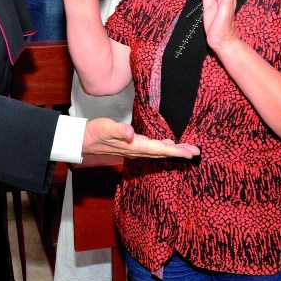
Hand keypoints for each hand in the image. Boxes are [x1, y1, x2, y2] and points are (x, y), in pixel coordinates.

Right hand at [82, 118, 199, 158]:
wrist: (84, 140)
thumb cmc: (95, 132)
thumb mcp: (106, 128)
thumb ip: (119, 130)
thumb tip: (130, 133)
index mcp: (135, 146)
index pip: (160, 149)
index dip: (176, 151)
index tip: (190, 153)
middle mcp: (138, 150)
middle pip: (163, 153)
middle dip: (180, 152)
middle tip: (197, 152)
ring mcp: (136, 150)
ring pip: (160, 152)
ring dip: (174, 151)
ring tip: (188, 150)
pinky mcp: (134, 146)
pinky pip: (153, 149)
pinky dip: (164, 148)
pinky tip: (168, 145)